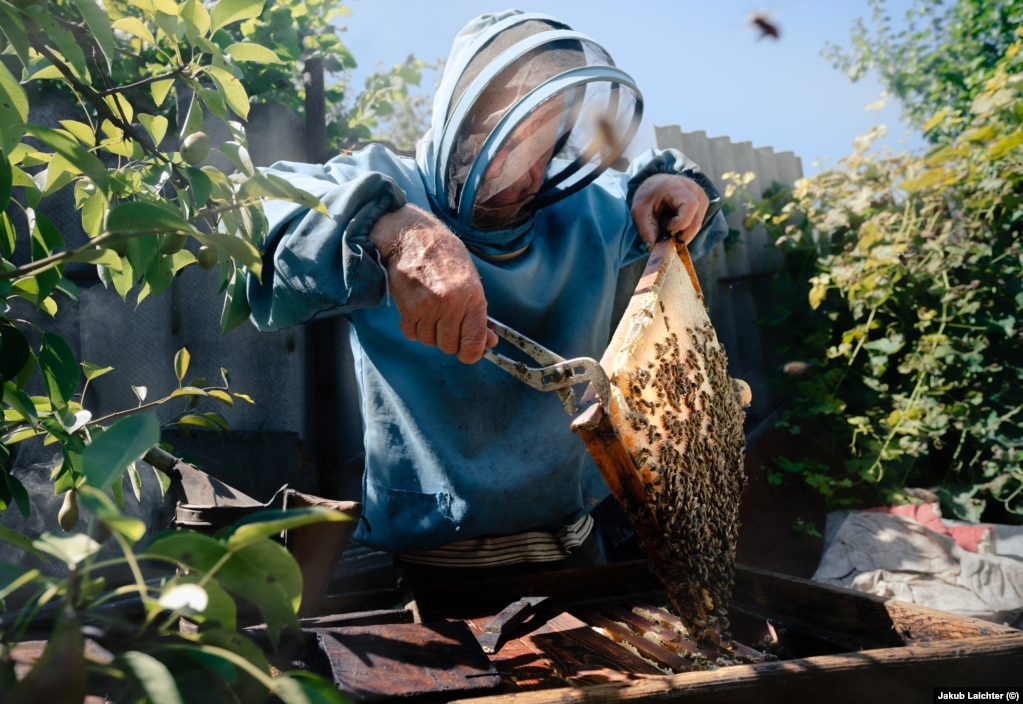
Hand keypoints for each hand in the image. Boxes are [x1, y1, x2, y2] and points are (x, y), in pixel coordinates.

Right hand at [371, 205, 497, 363]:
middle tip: (445, 322)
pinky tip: (417, 310)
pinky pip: (411, 333)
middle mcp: (452, 304)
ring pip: (429, 341)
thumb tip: (489, 343)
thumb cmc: (446, 259)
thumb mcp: (471, 283)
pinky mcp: (408, 308)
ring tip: (430, 310)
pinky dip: (413, 327)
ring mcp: (429, 307)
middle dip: (448, 339)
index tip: (468, 354)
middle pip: (449, 346)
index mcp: (473, 298)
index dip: (471, 354)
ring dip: (429, 332)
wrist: (416, 238)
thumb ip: (479, 315)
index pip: (474, 341)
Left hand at [631, 173, 709, 248]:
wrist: (656, 185)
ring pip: (697, 225)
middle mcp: (694, 190)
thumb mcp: (639, 211)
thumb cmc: (648, 196)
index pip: (690, 206)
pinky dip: (685, 229)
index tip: (668, 229)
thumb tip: (653, 248)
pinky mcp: (704, 204)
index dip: (681, 223)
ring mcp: (702, 197)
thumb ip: (645, 229)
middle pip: (695, 221)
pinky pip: (697, 224)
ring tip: (667, 222)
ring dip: (681, 232)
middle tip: (665, 234)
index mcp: (677, 186)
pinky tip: (675, 221)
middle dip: (680, 234)